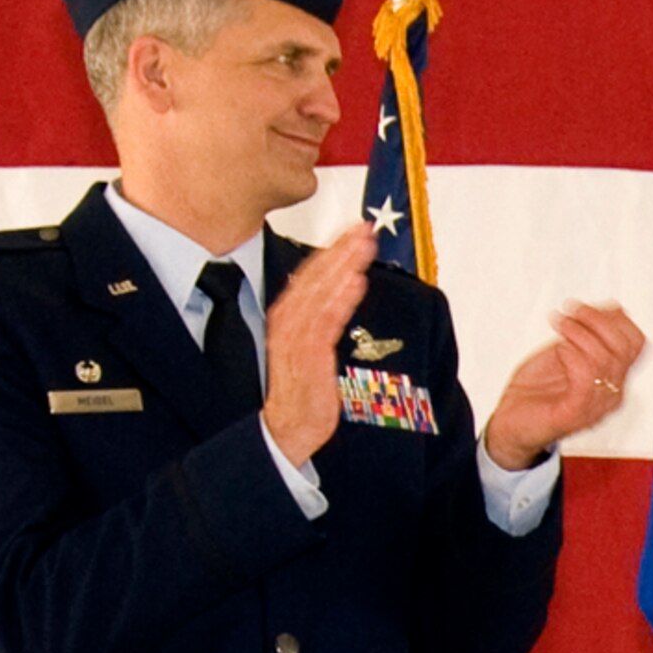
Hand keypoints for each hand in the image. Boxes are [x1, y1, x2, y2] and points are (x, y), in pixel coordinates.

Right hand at [263, 223, 376, 464]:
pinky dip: (341, 300)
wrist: (288, 424)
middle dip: (341, 249)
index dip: (333, 249)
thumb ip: (322, 315)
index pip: (312, 273)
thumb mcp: (309, 342)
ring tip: (364, 245)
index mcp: (288, 313)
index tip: (355, 230)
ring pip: (322, 292)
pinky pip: (327, 321)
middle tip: (364, 228)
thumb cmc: (303, 385)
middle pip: (316, 276)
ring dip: (344, 266)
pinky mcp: (309, 354)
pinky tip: (356, 282)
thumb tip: (343, 289)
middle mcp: (289, 319)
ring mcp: (297, 336)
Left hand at [484, 301, 643, 469]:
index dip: (615, 318)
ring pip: (605, 359)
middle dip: (597, 320)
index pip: (636, 343)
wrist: (511, 424)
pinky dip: (573, 356)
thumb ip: (589, 333)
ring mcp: (595, 406)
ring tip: (560, 325)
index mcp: (613, 378)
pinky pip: (585, 380)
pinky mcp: (574, 414)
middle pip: (624, 347)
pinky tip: (559, 350)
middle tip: (571, 312)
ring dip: (579, 333)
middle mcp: (611, 393)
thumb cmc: (536, 391)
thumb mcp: (565, 350)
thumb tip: (613, 308)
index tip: (587, 307)